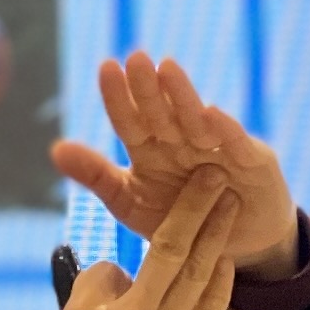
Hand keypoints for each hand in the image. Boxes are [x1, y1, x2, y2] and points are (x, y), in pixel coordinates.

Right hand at [24, 171, 238, 309]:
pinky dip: (220, 283)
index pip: (103, 270)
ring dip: (214, 233)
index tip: (122, 281)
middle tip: (210, 176)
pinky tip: (230, 260)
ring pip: (193, 272)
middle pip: (163, 249)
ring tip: (230, 201)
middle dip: (190, 207)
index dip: (114, 271)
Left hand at [49, 52, 303, 280]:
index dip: (119, 98)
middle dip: (148, 88)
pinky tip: (211, 114)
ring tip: (168, 69)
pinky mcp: (253, 162)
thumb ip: (97, 176)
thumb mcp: (131, 203)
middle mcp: (184, 142)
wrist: (234, 250)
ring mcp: (218, 149)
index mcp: (152, 150)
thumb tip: (55, 149)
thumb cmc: (179, 223)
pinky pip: (236, 146)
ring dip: (183, 97)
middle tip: (135, 59)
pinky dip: (225, 131)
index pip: (131, 121)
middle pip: (162, 113)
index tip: (106, 69)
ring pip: (196, 121)